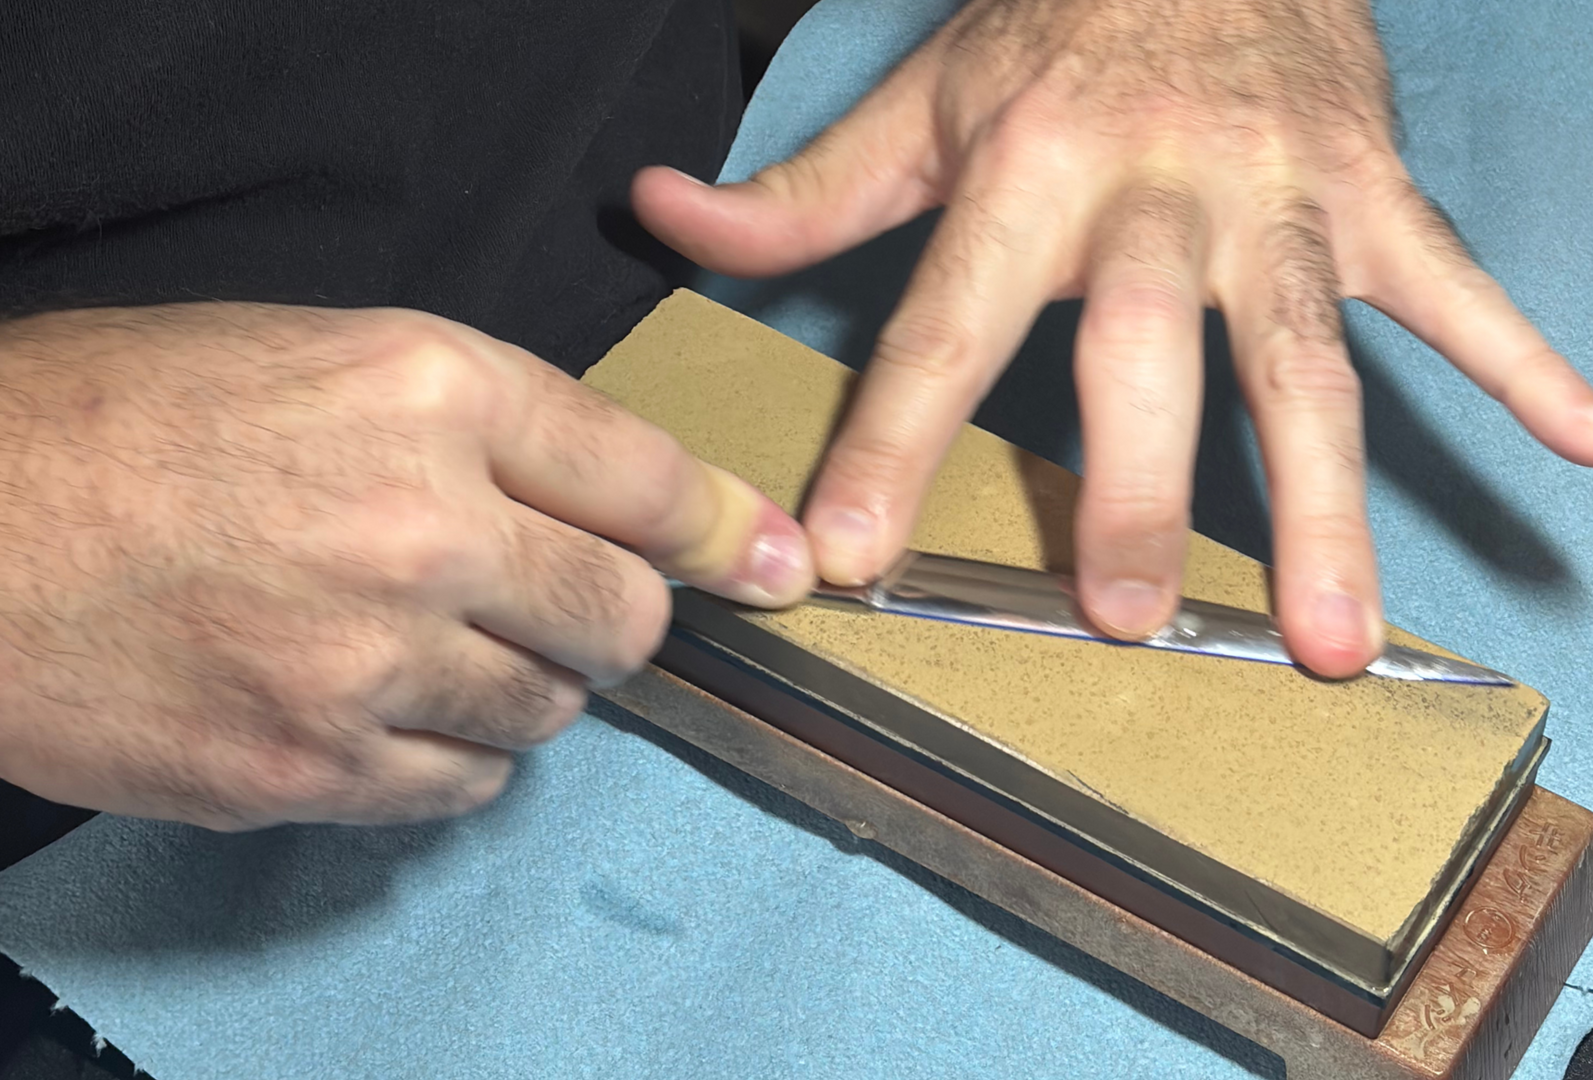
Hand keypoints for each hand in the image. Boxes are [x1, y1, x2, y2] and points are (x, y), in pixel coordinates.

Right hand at [0, 304, 811, 828]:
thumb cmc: (113, 424)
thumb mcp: (310, 356)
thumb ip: (479, 422)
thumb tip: (621, 498)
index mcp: (425, 390)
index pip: (644, 475)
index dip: (720, 529)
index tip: (767, 562)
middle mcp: (420, 523)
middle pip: (623, 613)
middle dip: (613, 617)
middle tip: (560, 606)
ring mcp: (368, 660)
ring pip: (550, 710)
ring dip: (521, 686)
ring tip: (429, 647)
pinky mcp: (310, 768)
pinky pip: (464, 786)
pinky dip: (450, 757)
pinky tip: (382, 712)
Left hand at [632, 0, 1592, 675]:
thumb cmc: (1058, 26)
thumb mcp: (924, 102)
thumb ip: (801, 192)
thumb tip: (659, 216)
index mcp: (1030, 176)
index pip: (944, 328)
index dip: (895, 445)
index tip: (857, 561)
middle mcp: (1158, 195)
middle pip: (1143, 355)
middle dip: (1134, 485)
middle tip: (1124, 613)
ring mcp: (1279, 201)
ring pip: (1307, 360)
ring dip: (1332, 499)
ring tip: (1343, 635)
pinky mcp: (1372, 198)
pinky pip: (1458, 286)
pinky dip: (1529, 361)